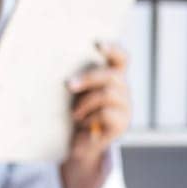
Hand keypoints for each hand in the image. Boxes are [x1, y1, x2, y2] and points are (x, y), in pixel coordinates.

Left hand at [67, 43, 130, 166]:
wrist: (79, 143)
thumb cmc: (75, 112)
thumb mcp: (75, 94)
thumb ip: (76, 81)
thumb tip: (61, 72)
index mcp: (112, 77)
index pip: (121, 58)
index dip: (113, 49)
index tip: (98, 44)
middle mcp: (122, 89)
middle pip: (112, 75)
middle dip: (89, 78)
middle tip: (68, 85)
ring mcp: (125, 106)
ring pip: (107, 93)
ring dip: (85, 102)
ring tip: (73, 113)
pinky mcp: (122, 123)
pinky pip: (106, 113)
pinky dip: (89, 117)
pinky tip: (82, 123)